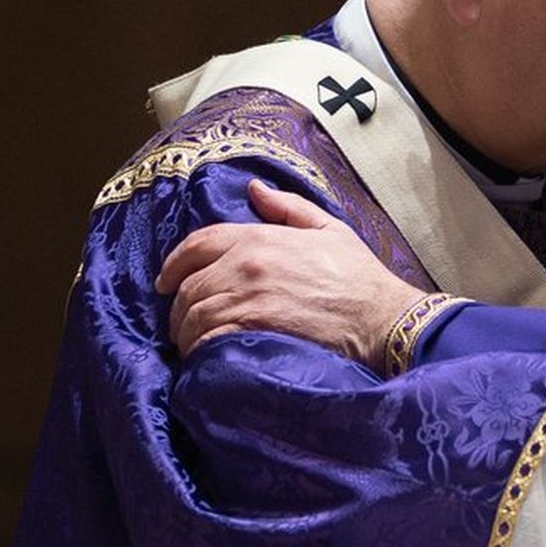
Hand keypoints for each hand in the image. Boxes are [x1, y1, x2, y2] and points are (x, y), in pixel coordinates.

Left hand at [156, 180, 421, 361]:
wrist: (380, 318)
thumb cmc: (359, 276)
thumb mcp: (328, 229)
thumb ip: (287, 207)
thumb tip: (254, 188)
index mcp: (259, 236)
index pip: (196, 244)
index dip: (173, 264)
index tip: (165, 282)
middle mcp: (245, 264)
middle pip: (188, 285)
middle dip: (178, 305)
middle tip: (182, 323)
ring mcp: (246, 297)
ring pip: (192, 314)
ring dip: (185, 332)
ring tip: (191, 345)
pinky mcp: (251, 328)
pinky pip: (206, 337)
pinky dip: (199, 348)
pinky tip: (205, 357)